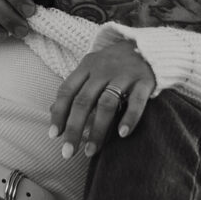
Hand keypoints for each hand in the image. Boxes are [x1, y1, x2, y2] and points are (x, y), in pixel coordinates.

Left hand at [49, 30, 156, 157]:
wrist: (149, 46)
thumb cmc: (115, 64)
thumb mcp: (92, 69)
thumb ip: (75, 88)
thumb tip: (51, 111)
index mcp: (87, 66)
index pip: (67, 90)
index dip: (59, 113)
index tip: (54, 136)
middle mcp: (103, 70)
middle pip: (83, 101)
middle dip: (74, 129)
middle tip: (68, 153)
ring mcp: (124, 74)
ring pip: (106, 103)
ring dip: (97, 130)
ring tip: (91, 150)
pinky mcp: (144, 81)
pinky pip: (136, 101)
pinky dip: (129, 118)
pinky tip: (122, 134)